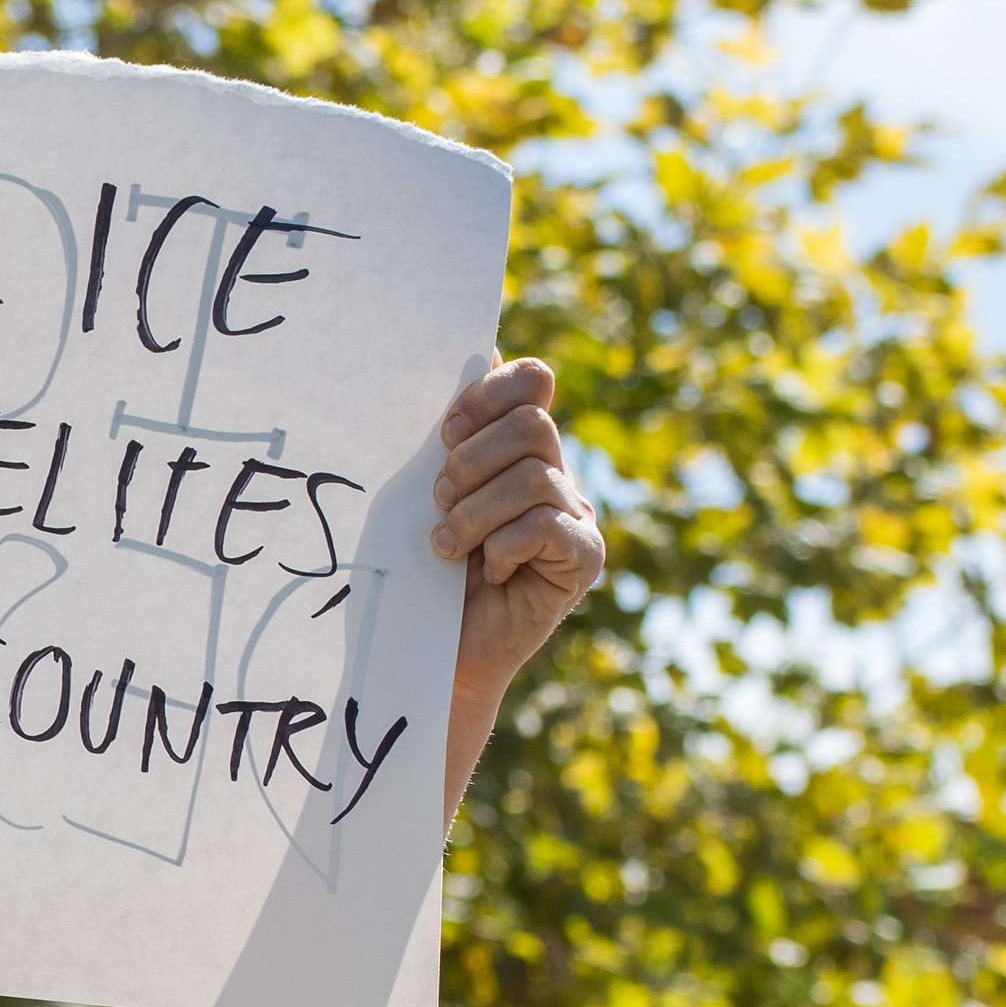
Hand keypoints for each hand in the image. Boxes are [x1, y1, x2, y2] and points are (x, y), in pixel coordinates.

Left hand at [431, 357, 604, 715]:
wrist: (436, 653)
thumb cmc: (422, 572)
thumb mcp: (422, 497)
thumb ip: (443, 441)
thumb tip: (460, 353)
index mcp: (518, 446)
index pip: (531, 380)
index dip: (488, 393)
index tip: (444, 431)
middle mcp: (554, 472)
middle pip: (531, 424)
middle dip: (472, 459)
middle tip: (438, 498)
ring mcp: (574, 515)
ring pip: (534, 478)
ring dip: (477, 512)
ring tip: (445, 547)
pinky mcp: (583, 558)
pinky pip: (547, 527)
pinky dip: (504, 547)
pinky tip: (485, 572)